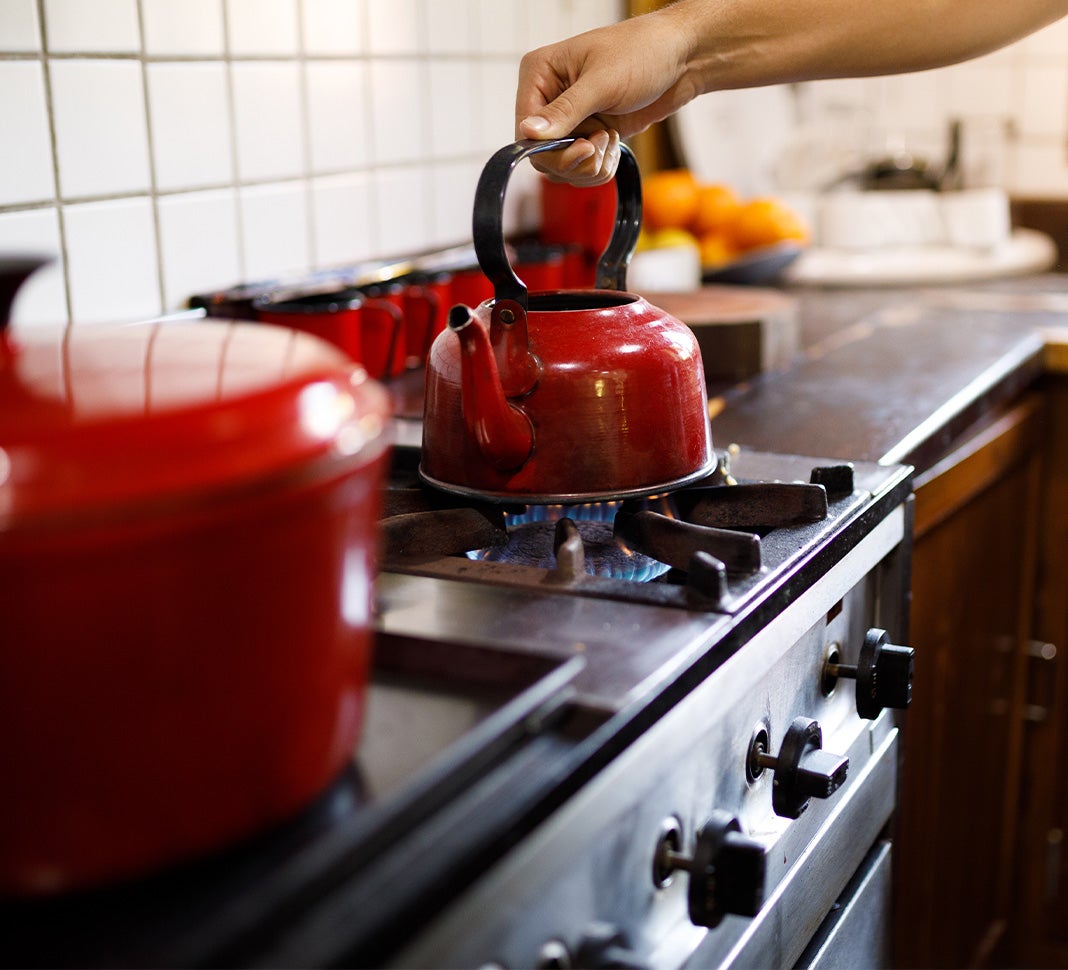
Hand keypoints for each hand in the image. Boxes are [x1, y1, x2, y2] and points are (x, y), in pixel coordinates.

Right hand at [514, 11, 697, 184]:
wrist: (680, 59)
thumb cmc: (642, 52)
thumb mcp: (602, 82)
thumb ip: (565, 110)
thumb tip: (529, 132)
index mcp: (540, 74)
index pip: (525, 130)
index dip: (550, 149)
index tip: (583, 147)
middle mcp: (549, 99)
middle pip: (542, 156)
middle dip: (575, 159)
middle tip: (601, 142)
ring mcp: (570, 121)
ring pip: (563, 168)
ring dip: (591, 165)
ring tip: (611, 138)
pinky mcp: (588, 135)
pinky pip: (582, 170)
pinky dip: (600, 167)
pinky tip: (615, 145)